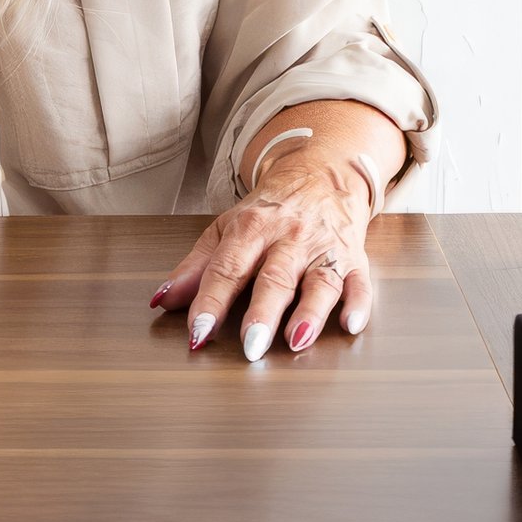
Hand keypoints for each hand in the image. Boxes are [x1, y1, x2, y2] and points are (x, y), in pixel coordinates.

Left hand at [151, 140, 378, 360]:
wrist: (321, 174)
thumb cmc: (269, 211)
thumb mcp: (226, 229)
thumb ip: (195, 268)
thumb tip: (161, 301)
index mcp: (251, 229)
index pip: (227, 268)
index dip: (211, 302)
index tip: (198, 333)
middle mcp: (288, 238)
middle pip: (275, 278)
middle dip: (262, 313)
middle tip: (251, 346)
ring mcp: (323, 249)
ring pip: (320, 282)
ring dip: (310, 312)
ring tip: (297, 340)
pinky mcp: (354, 258)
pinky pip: (360, 282)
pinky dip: (358, 304)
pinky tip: (350, 324)